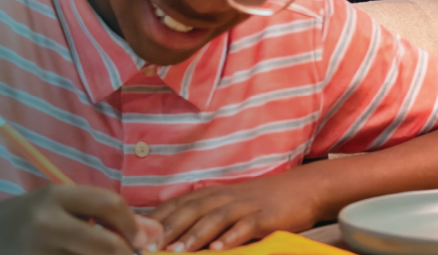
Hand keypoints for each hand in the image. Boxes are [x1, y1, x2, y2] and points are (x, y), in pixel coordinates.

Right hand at [0, 184, 144, 254]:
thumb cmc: (29, 221)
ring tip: (93, 254)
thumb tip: (157, 235)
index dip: (133, 225)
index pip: (109, 204)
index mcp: (54, 196)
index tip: (139, 241)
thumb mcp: (63, 209)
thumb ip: (107, 218)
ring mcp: (34, 253)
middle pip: (106, 245)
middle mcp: (44, 223)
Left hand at [152, 174, 319, 251]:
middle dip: (167, 230)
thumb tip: (170, 235)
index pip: (176, 205)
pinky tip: (219, 249)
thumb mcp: (227, 204)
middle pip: (190, 211)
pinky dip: (231, 237)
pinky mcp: (265, 217)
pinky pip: (246, 227)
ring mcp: (244, 206)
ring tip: (177, 252)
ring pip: (214, 219)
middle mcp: (223, 197)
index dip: (155, 220)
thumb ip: (201, 216)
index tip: (135, 236)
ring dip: (193, 236)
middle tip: (147, 248)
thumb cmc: (259, 202)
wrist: (303, 189)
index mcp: (210, 195)